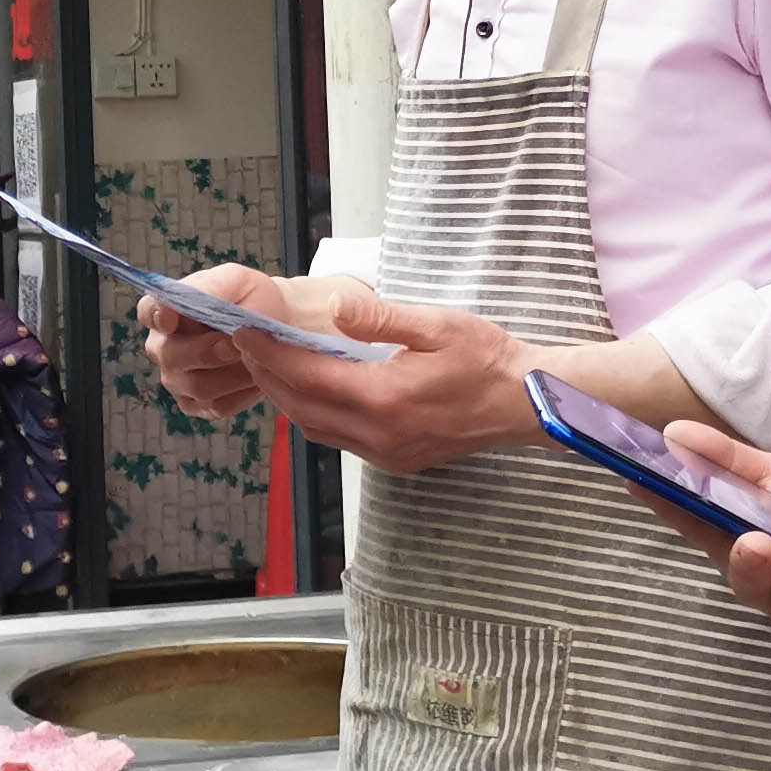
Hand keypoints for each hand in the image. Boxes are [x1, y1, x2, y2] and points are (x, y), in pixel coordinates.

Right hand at [137, 265, 364, 421]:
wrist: (277, 325)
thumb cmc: (252, 298)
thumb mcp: (237, 280)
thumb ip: (214, 287)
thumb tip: (197, 301)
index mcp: (165, 310)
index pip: (149, 312)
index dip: (157, 317)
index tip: (171, 319)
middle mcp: (163, 347)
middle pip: (173, 357)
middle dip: (208, 352)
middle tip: (237, 345)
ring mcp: (177, 380)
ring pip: (199, 386)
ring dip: (234, 373)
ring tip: (258, 357)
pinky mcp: (197, 405)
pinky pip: (218, 405)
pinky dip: (243, 392)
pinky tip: (257, 375)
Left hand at [233, 289, 534, 475]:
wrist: (526, 403)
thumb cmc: (487, 359)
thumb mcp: (437, 325)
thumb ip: (381, 318)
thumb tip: (335, 309)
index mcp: (384, 397)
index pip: (306, 375)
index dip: (269, 353)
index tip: (244, 330)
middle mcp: (378, 434)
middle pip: (301, 406)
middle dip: (268, 374)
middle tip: (247, 342)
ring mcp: (386, 453)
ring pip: (315, 428)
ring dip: (288, 397)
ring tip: (271, 363)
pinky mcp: (395, 461)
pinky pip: (339, 439)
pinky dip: (315, 414)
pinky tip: (314, 390)